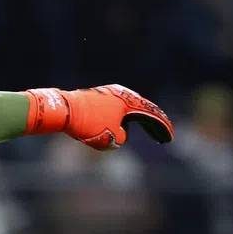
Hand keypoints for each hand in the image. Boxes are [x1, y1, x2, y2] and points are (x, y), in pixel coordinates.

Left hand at [24, 85, 173, 149]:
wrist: (63, 110)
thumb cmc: (88, 124)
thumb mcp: (111, 139)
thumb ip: (122, 137)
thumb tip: (121, 132)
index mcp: (129, 102)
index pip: (151, 115)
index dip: (162, 128)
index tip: (169, 139)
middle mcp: (122, 95)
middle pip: (145, 111)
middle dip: (155, 126)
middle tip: (164, 138)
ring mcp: (110, 94)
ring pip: (132, 110)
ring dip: (142, 123)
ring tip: (152, 134)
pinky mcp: (100, 98)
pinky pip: (119, 110)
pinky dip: (127, 119)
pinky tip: (128, 127)